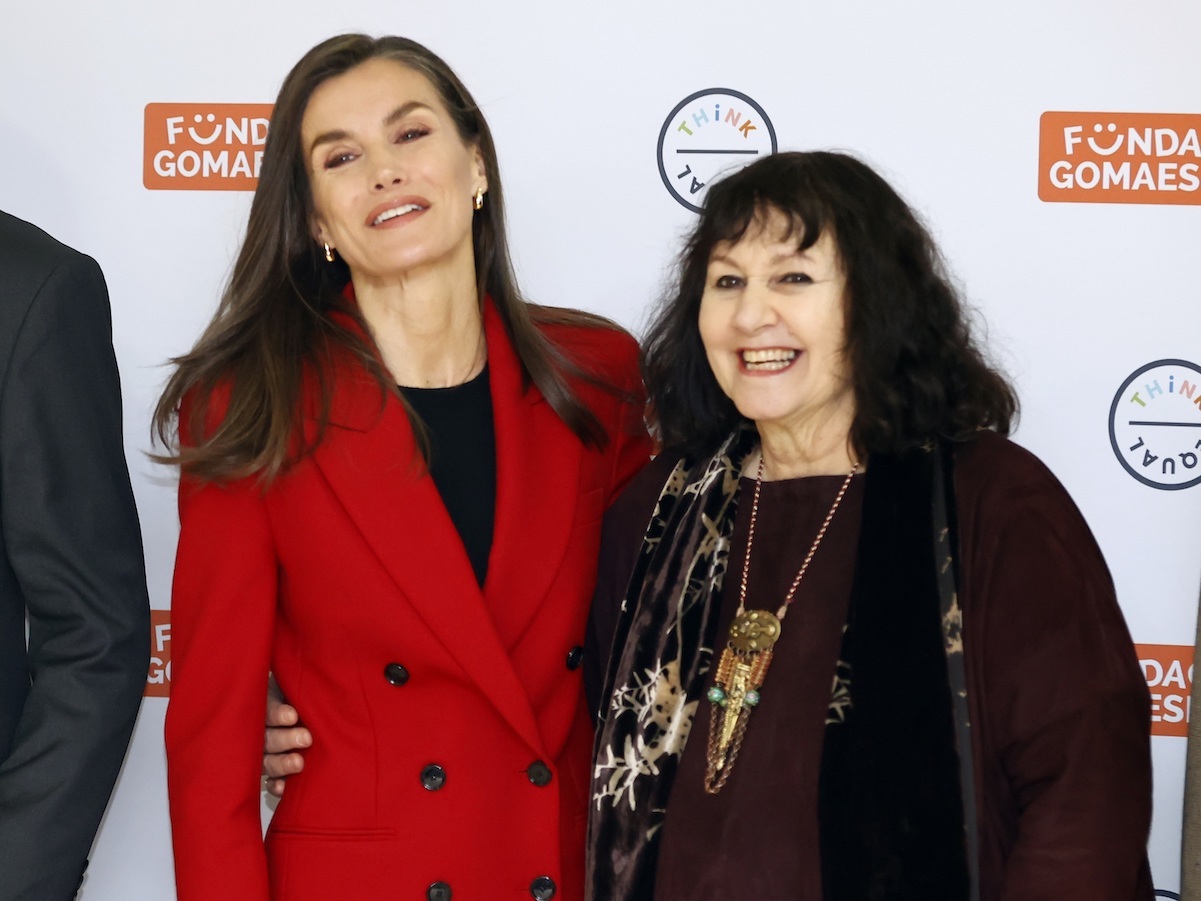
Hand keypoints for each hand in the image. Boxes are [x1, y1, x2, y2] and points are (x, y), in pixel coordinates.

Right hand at [263, 675, 310, 797]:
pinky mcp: (274, 770)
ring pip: (267, 759)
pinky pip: (270, 780)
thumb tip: (320, 668)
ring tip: (299, 763)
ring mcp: (267, 751)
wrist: (319, 709)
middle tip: (306, 738)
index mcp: (267, 703)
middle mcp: (264, 728)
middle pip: (267, 737)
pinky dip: (275, 785)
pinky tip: (283, 788)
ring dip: (282, 762)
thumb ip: (306, 682)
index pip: (267, 709)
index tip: (293, 715)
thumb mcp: (303, 683)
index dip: (277, 713)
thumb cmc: (311, 692)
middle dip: (285, 739)